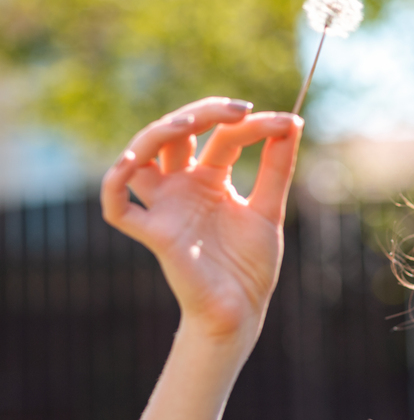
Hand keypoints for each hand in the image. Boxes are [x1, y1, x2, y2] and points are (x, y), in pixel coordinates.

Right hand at [101, 97, 303, 348]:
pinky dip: (115, 183)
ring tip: (190, 122)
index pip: (221, 136)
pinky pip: (118, 207)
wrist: (242, 310)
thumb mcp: (269, 208)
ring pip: (140, 156)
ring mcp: (165, 208)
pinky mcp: (154, 234)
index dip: (251, 124)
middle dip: (205, 113)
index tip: (287, 122)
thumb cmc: (250, 265)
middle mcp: (182, 187)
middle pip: (176, 134)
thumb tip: (292, 122)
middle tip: (242, 109)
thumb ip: (276, 168)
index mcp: (210, 179)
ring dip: (157, 132)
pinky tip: (132, 162)